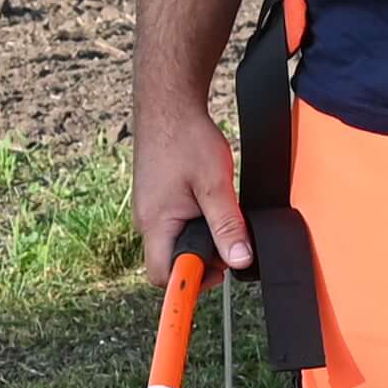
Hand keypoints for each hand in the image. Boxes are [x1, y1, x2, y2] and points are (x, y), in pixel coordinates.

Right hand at [132, 94, 250, 278]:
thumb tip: (241, 260)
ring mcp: (150, 209)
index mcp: (155, 224)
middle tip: (230, 239)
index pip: (164, 277)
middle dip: (203, 258)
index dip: (191, 283)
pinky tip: (209, 202)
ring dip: (202, 238)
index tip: (218, 275)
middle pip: (172, 262)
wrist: (168, 104)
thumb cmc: (185, 138)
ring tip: (220, 213)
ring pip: (176, 242)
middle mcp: (146, 221)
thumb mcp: (215, 185)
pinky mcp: (157, 199)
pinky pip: (175, 224)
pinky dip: (196, 222)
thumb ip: (228, 225)